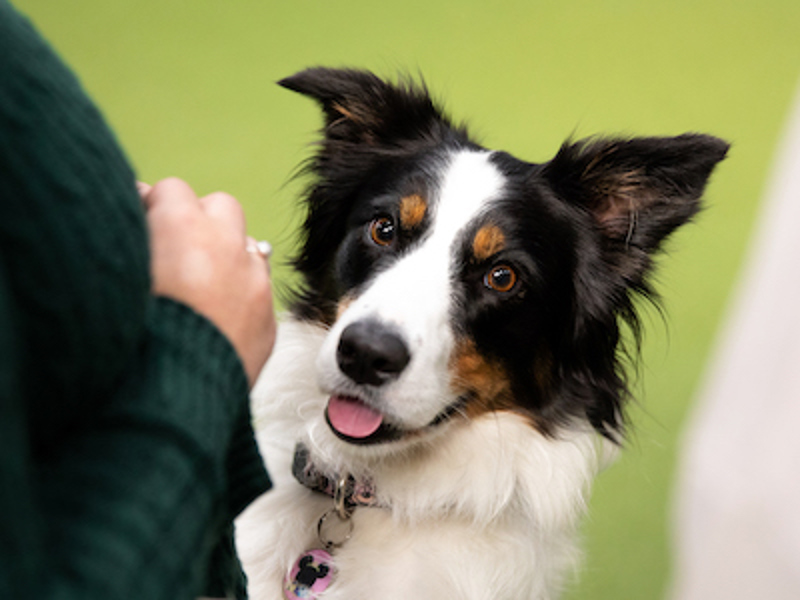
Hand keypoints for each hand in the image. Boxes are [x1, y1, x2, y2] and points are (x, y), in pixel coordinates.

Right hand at [139, 178, 274, 386]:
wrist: (170, 401)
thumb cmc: (130, 338)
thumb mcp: (116, 275)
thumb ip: (127, 239)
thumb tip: (133, 214)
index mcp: (184, 229)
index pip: (172, 190)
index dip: (154, 206)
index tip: (140, 224)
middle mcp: (228, 248)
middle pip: (220, 207)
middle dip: (198, 221)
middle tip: (173, 249)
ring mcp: (255, 284)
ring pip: (248, 246)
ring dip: (226, 255)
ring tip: (198, 285)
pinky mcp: (268, 320)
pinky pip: (258, 290)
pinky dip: (241, 294)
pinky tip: (216, 317)